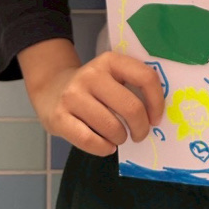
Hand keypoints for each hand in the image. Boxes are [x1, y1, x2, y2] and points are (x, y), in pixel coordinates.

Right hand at [31, 51, 164, 156]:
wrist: (50, 88)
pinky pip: (90, 140)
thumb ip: (132, 85)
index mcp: (110, 61)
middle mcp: (91, 75)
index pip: (145, 77)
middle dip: (141, 128)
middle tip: (139, 134)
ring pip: (112, 127)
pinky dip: (103, 148)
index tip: (155, 118)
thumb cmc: (92, 87)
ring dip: (121, 138)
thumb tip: (156, 115)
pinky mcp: (59, 117)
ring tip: (119, 137)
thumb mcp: (111, 75)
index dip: (157, 102)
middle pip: (131, 107)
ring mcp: (73, 95)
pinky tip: (106, 146)